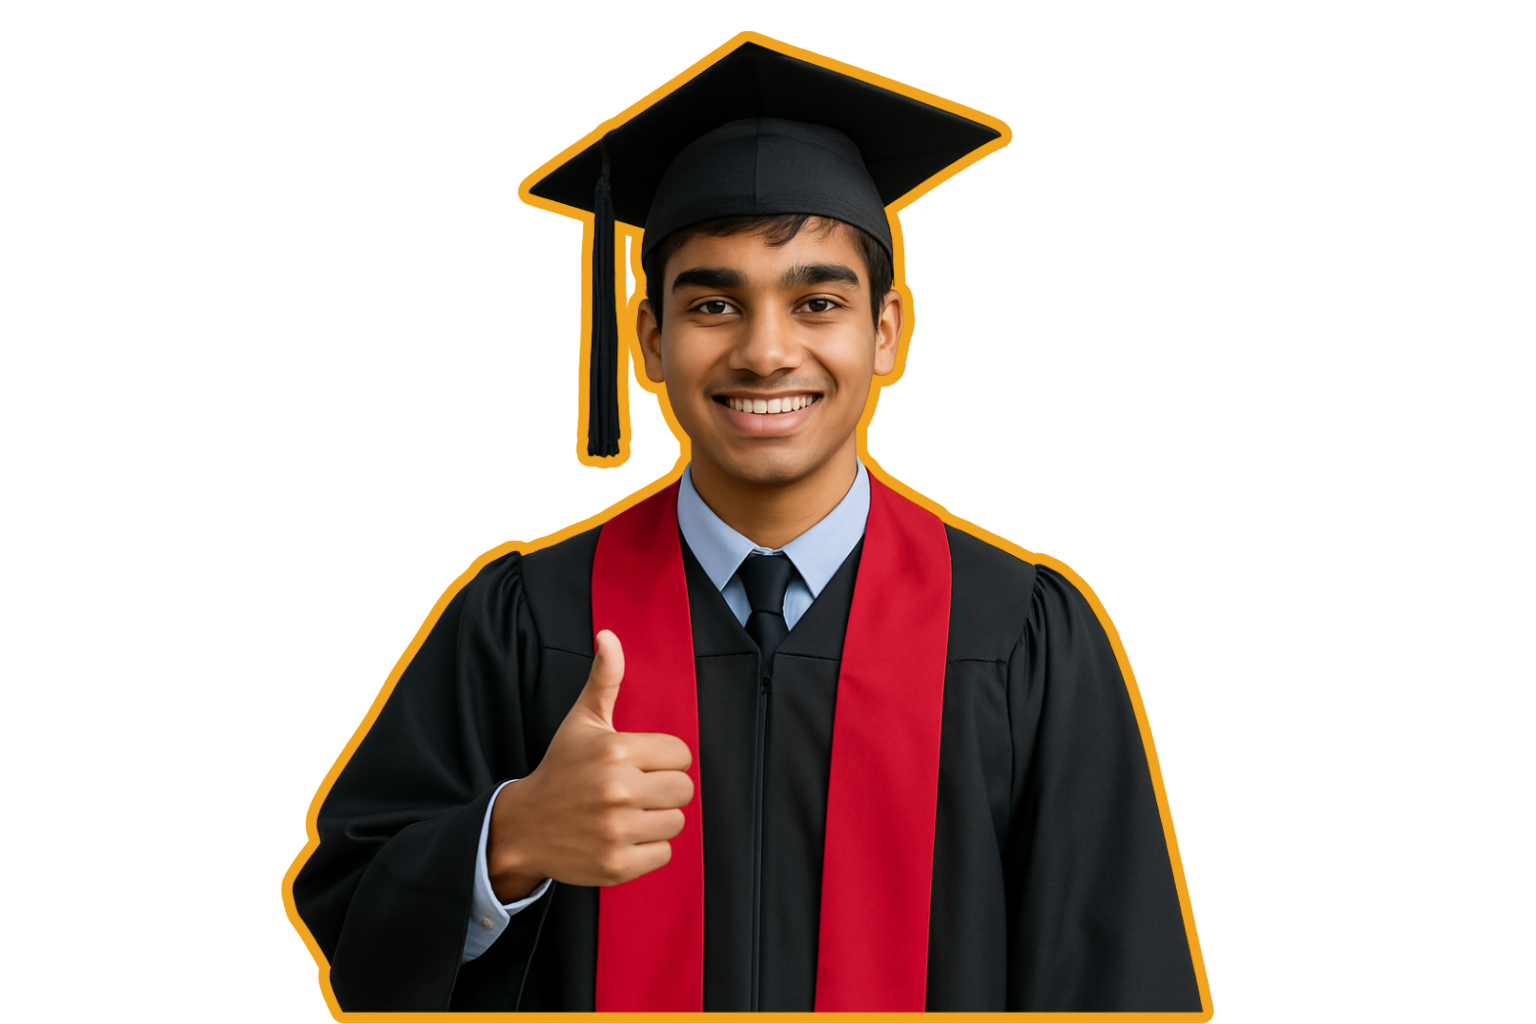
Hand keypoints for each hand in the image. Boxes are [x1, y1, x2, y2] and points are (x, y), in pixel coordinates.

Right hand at [488, 630, 693, 900]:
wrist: (522, 827)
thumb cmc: (560, 769)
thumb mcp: (581, 721)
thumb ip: (604, 679)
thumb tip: (609, 635)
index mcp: (616, 751)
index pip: (682, 755)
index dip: (664, 759)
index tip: (640, 764)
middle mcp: (618, 790)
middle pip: (684, 789)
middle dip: (664, 789)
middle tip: (635, 790)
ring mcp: (617, 830)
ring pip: (676, 822)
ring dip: (657, 819)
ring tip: (627, 813)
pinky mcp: (617, 865)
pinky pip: (663, 854)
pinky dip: (648, 849)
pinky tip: (621, 837)